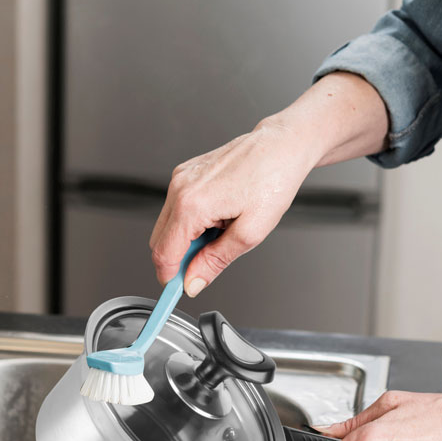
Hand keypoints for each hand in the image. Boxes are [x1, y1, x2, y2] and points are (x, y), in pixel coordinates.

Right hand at [149, 72, 388, 294]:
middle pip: (159, 241)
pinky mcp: (186, 173)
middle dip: (180, 259)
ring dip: (188, 239)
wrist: (282, 147)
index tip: (176, 292)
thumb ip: (215, 261)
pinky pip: (177, 208)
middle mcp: (180, 188)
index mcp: (192, 204)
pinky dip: (193, 221)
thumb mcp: (249, 233)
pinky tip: (220, 215)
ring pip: (168, 225)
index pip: (164, 254)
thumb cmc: (272, 180)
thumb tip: (194, 281)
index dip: (169, 278)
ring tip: (223, 230)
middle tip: (210, 262)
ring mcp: (181, 178)